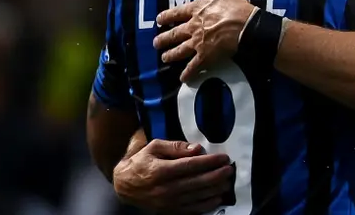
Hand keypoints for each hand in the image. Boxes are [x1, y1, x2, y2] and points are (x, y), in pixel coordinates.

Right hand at [112, 139, 232, 214]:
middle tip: (230, 169)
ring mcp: (168, 202)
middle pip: (197, 182)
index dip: (210, 162)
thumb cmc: (141, 161)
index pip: (191, 165)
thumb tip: (197, 149)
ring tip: (228, 182)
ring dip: (215, 190)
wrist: (124, 185)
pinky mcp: (169, 211)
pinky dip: (207, 205)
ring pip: (197, 196)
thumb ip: (175, 146)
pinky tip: (217, 198)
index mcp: (161, 170)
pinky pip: (192, 209)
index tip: (224, 158)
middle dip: (217, 175)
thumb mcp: (154, 147)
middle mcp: (165, 188)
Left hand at [154, 0, 256, 81]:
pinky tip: (182, 78)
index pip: (176, 13)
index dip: (166, 16)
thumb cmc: (235, 5)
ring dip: (170, 55)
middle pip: (174, 34)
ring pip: (180, 50)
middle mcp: (193, 27)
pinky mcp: (205, 55)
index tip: (158, 20)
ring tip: (164, 58)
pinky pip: (194, 66)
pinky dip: (188, 73)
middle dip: (164, 39)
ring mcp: (197, 42)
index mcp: (196, 10)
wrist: (245, 25)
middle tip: (156, 43)